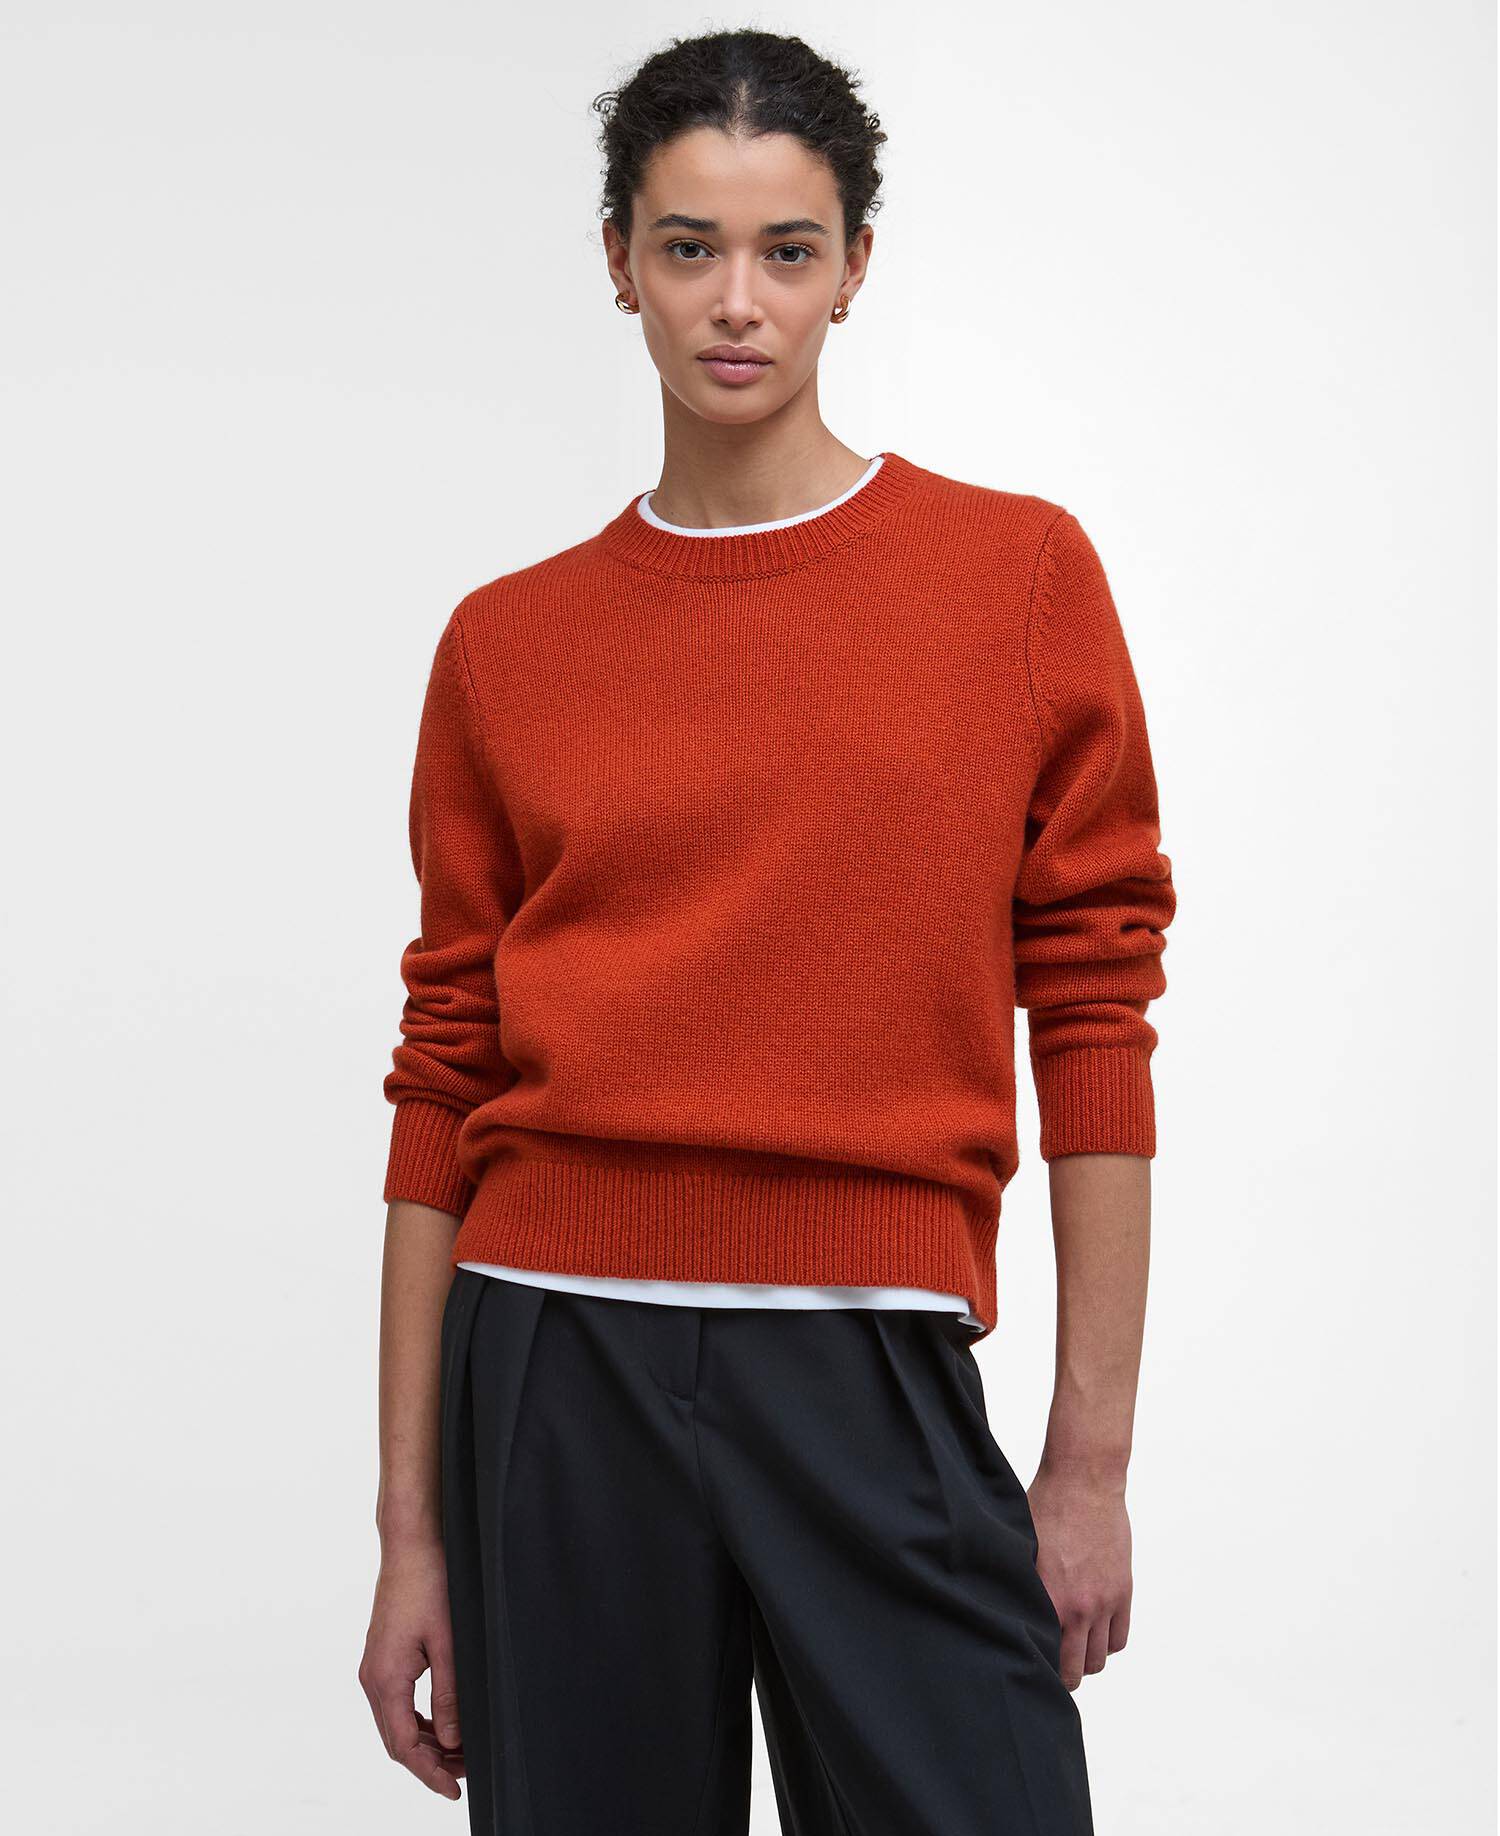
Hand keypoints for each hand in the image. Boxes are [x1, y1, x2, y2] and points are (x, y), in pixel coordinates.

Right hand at [359, 1534, 464, 1799]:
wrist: (410, 1544)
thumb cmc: (429, 1583)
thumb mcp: (448, 1643)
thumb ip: (449, 1695)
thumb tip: (454, 1741)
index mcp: (385, 1679)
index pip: (405, 1746)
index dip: (430, 1773)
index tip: (455, 1791)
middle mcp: (373, 1678)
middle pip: (397, 1740)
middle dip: (430, 1763)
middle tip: (465, 1775)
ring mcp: (375, 1667)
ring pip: (396, 1723)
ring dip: (426, 1742)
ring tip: (460, 1754)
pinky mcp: (383, 1657)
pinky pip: (397, 1703)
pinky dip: (419, 1720)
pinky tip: (444, 1725)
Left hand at [1027, 1461, 1131, 1691]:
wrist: (1084, 1483)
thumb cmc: (1045, 1508)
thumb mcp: (1021, 1548)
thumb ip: (1020, 1585)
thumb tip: (1004, 1610)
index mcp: (1049, 1598)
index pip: (1045, 1657)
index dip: (1037, 1666)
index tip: (1030, 1665)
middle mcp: (1079, 1607)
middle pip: (1075, 1669)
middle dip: (1062, 1674)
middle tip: (1052, 1667)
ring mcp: (1104, 1601)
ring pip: (1098, 1658)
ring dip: (1085, 1660)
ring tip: (1072, 1648)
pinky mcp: (1122, 1591)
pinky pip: (1119, 1638)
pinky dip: (1107, 1643)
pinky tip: (1093, 1632)